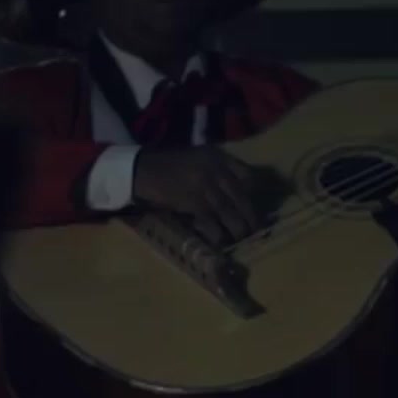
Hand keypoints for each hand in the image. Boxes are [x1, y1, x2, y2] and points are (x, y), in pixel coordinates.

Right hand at [133, 145, 271, 247]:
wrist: (141, 170)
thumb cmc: (169, 166)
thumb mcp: (198, 158)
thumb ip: (218, 169)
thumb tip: (237, 192)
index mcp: (218, 157)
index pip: (247, 175)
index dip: (253, 193)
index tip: (253, 205)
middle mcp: (215, 169)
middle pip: (241, 196)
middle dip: (250, 215)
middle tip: (256, 230)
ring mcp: (205, 186)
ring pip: (229, 211)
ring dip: (238, 228)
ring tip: (241, 238)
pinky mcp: (193, 202)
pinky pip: (211, 221)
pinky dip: (218, 233)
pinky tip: (221, 240)